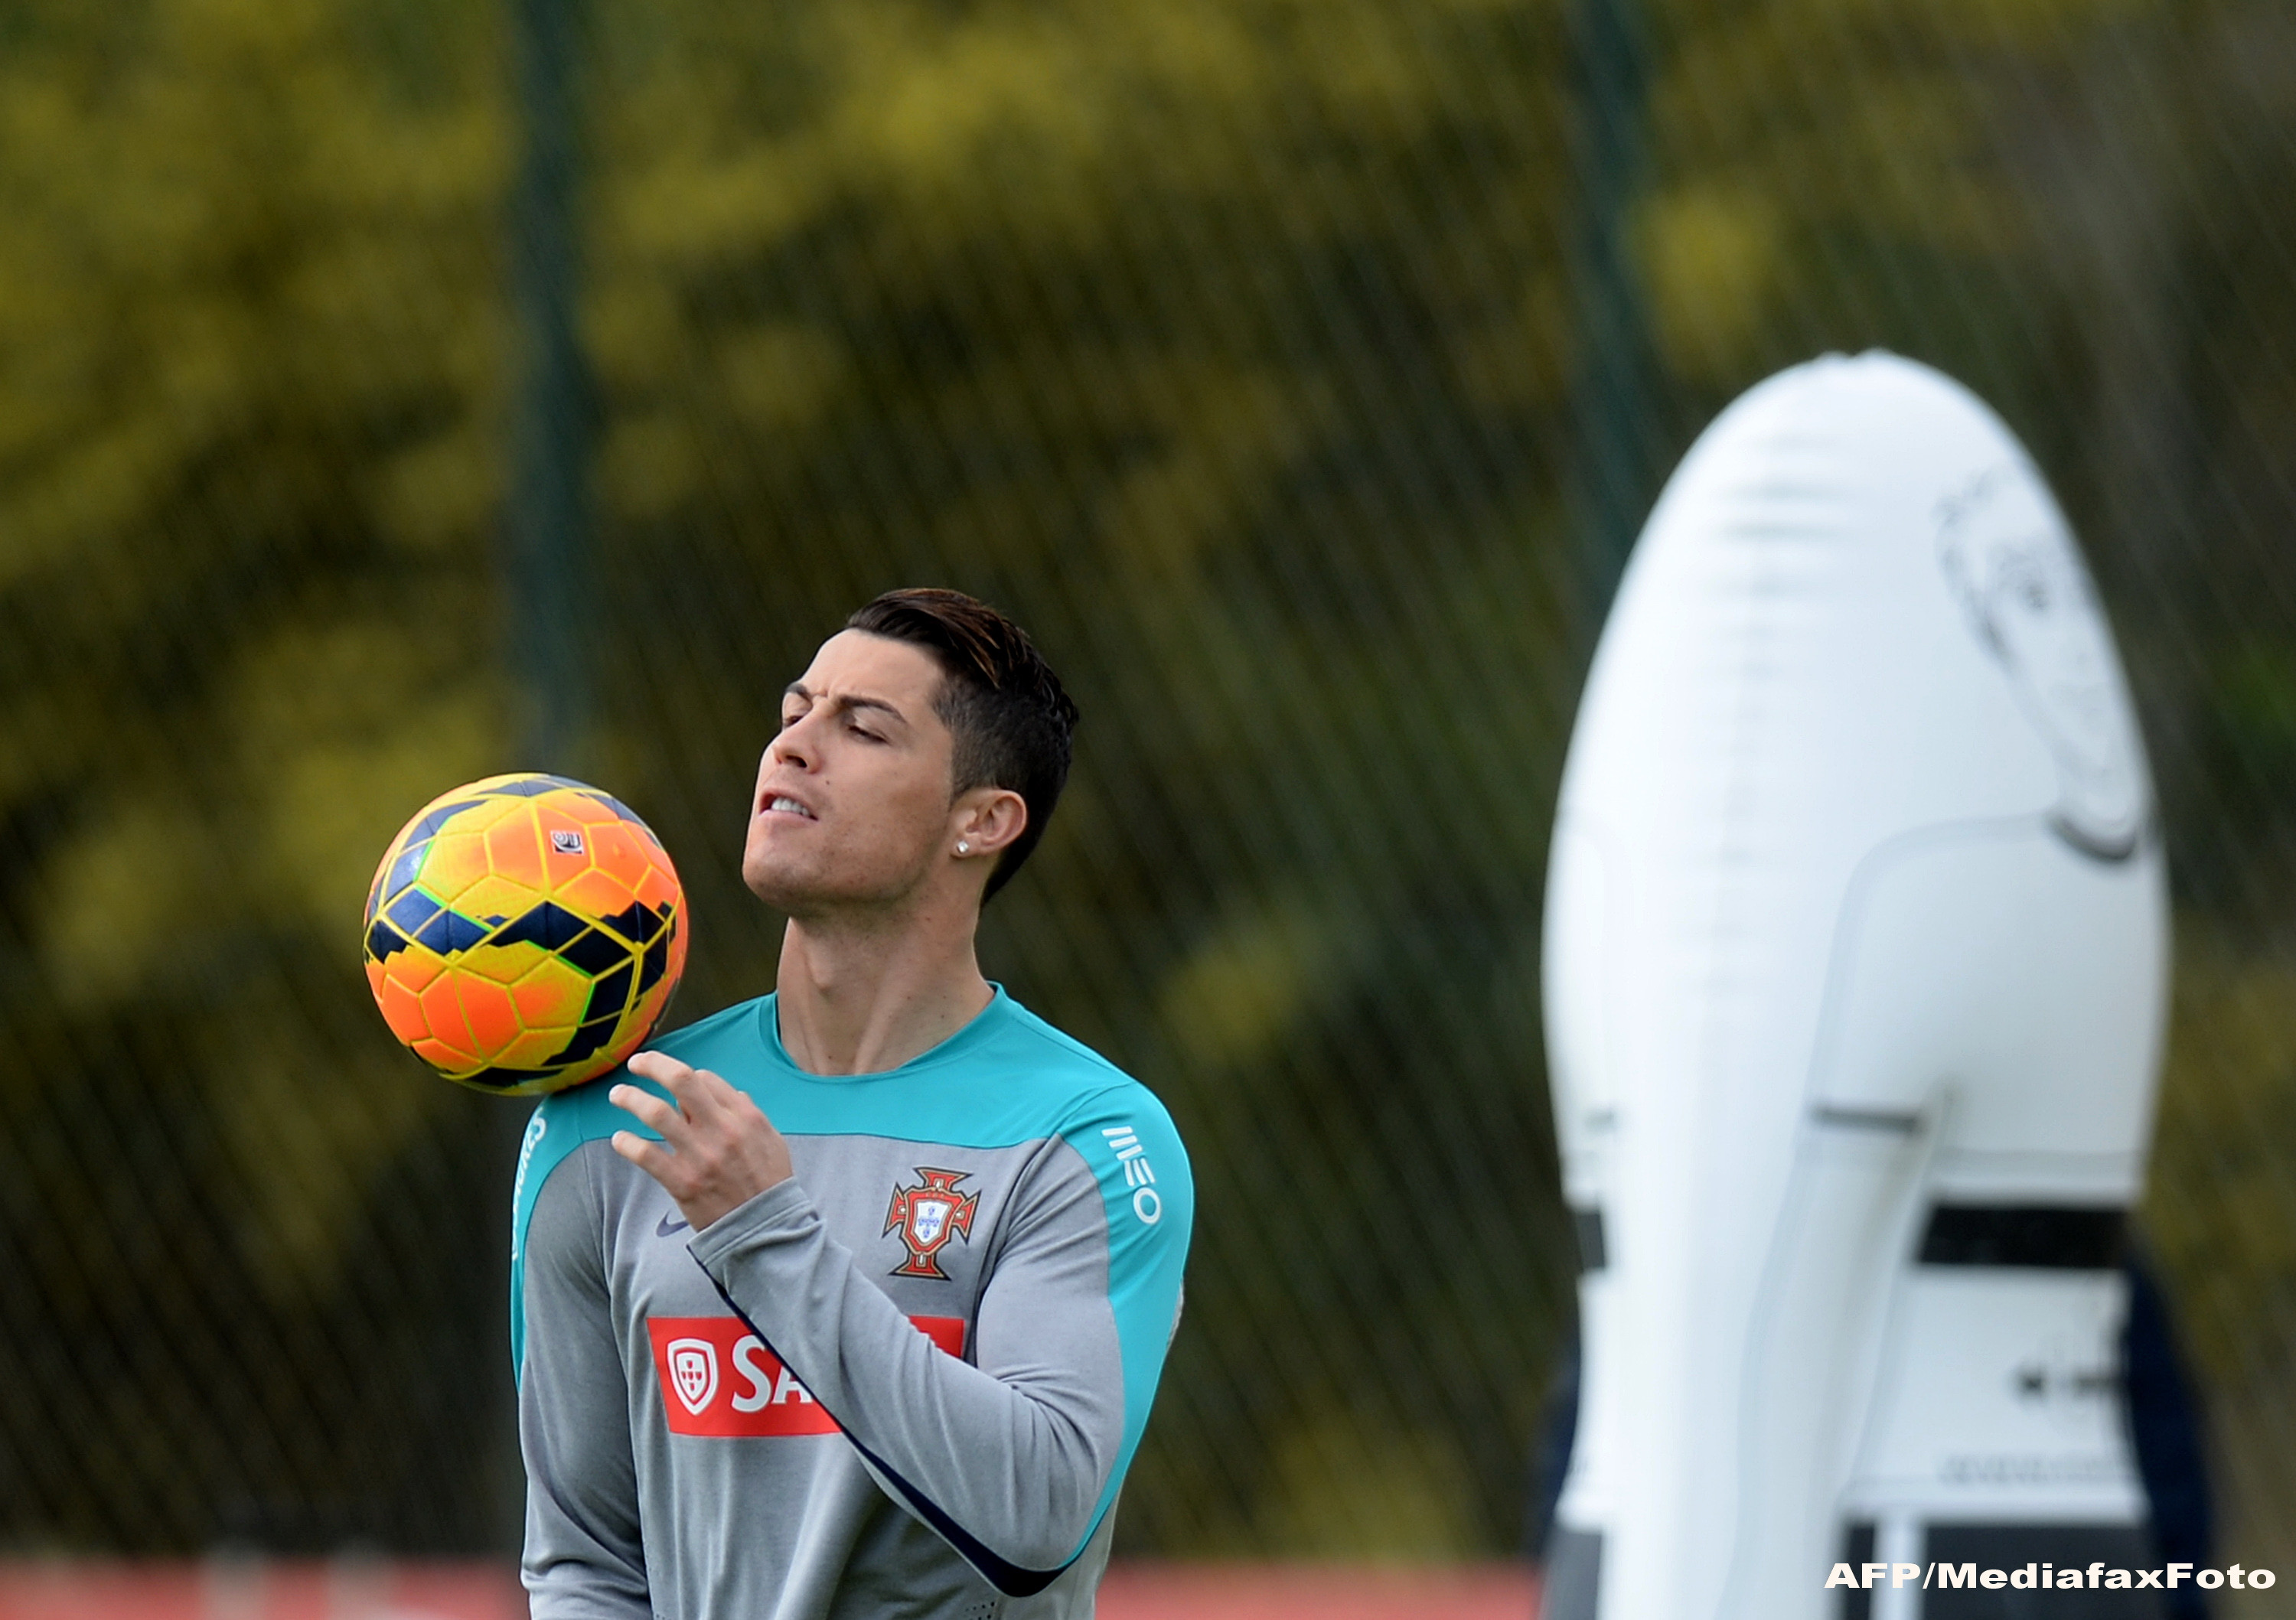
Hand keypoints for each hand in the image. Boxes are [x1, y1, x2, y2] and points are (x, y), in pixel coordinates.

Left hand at [610, 1051, 793, 1232]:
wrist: (765, 1228)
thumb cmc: (768, 1183)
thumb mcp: (771, 1139)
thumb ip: (749, 1113)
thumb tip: (730, 1092)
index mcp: (744, 1117)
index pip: (705, 1079)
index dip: (685, 1076)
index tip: (674, 1081)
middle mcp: (721, 1130)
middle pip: (680, 1082)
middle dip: (653, 1066)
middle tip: (636, 1063)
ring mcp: (700, 1156)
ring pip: (656, 1114)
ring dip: (631, 1099)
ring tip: (618, 1095)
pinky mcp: (682, 1182)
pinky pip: (646, 1155)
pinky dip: (627, 1143)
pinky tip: (620, 1139)